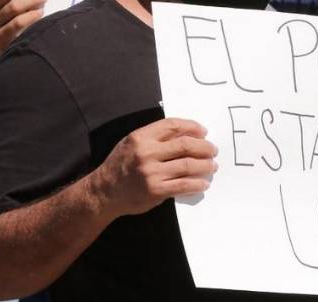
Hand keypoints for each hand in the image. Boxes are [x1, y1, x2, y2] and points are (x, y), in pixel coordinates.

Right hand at [91, 118, 216, 217]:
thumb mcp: (132, 143)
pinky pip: (183, 184)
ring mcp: (151, 172)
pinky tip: (204, 183)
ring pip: (188, 165)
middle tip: (213, 150)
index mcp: (141, 137)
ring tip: (212, 166)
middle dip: (204, 147)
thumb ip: (155, 137)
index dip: (192, 126)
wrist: (104, 192)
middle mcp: (146, 152)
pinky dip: (197, 183)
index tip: (203, 131)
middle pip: (185, 144)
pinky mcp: (156, 190)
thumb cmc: (121, 165)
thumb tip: (188, 133)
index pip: (173, 125)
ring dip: (205, 165)